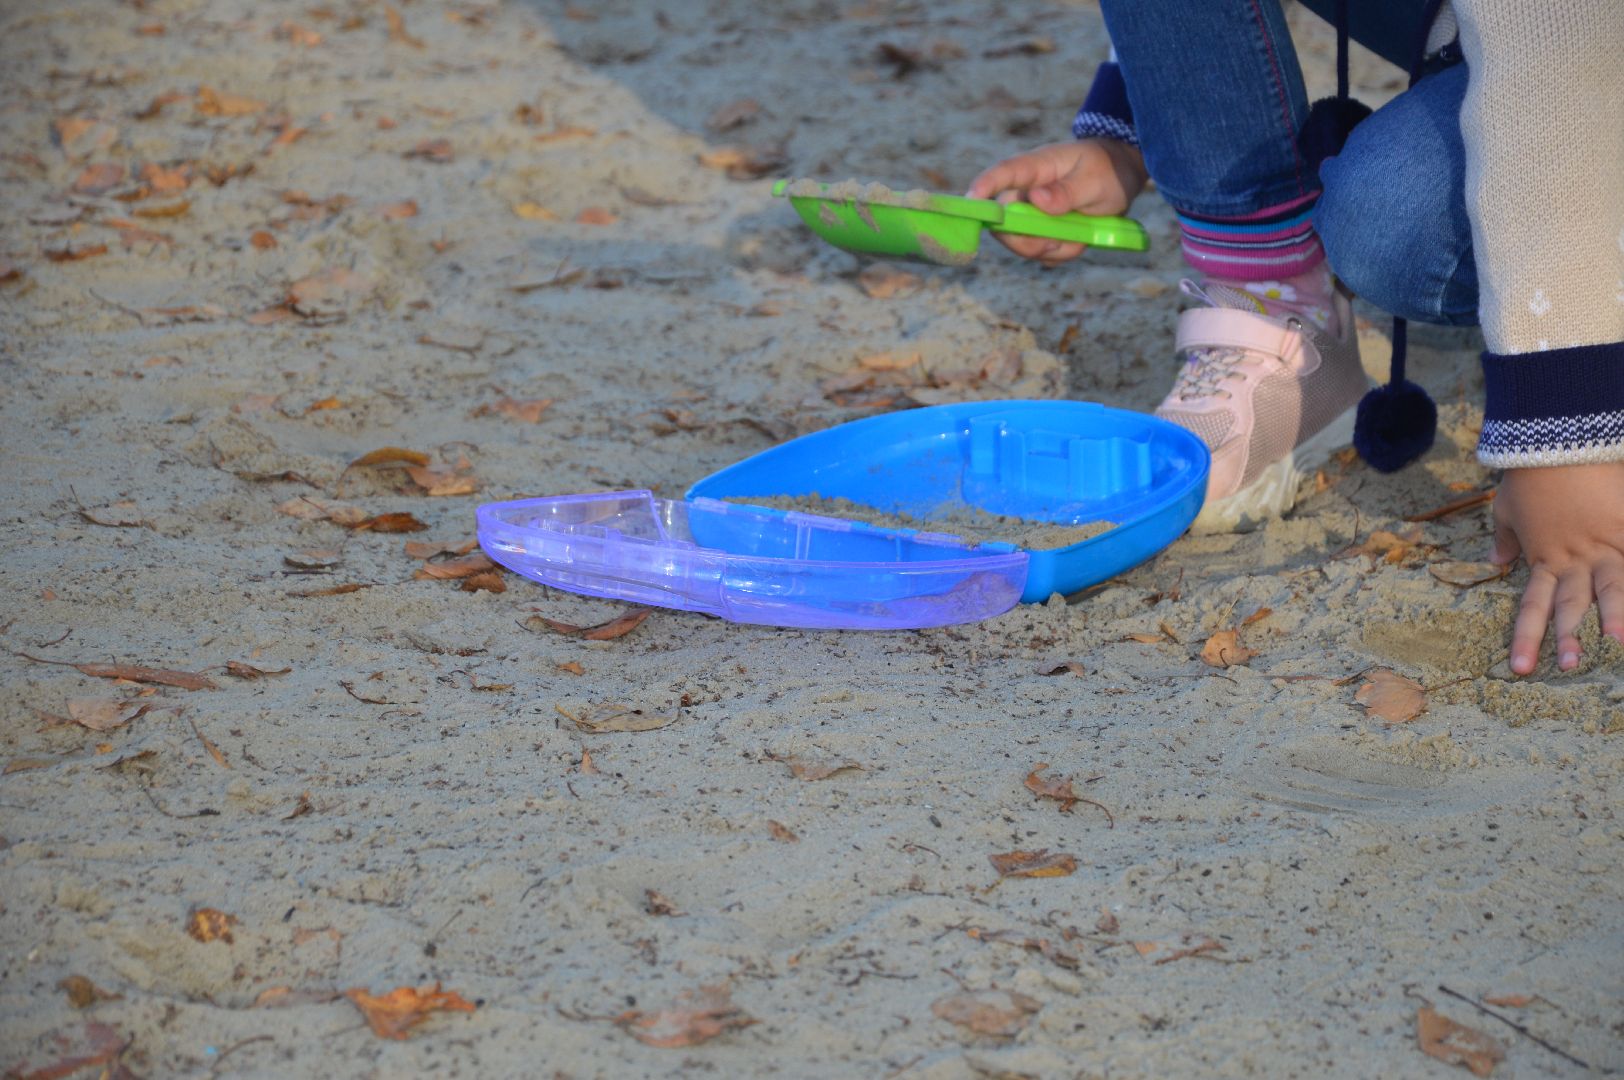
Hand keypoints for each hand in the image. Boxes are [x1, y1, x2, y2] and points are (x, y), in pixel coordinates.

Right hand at [965, 139, 1148, 265]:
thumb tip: (1036, 198)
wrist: (1119, 177)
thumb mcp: (1094, 180)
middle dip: (1025, 240)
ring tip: (1079, 234)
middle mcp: (1025, 191)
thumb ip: (1067, 192)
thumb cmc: (1105, 170)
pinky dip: (1060, 253)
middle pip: (1003, 221)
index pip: (1004, 173)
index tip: (971, 200)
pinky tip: (1078, 238)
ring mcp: (1030, 213)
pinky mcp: (1039, 232)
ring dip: (1052, 248)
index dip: (984, 186)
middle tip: (1053, 242)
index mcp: (1037, 168)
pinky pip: (1040, 253)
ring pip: (1022, 243)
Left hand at [1492, 462, 1623, 673]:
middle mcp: (1576, 558)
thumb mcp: (1505, 508)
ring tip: (1617, 644)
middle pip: (1573, 605)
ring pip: (1613, 588)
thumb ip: (1505, 538)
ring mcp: (1607, 545)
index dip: (1526, 637)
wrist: (1560, 440)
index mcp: (1544, 558)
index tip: (1521, 668)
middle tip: (1568, 667)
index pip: (1533, 606)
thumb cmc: (1529, 475)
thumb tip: (1495, 561)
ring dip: (1616, 617)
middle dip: (1569, 637)